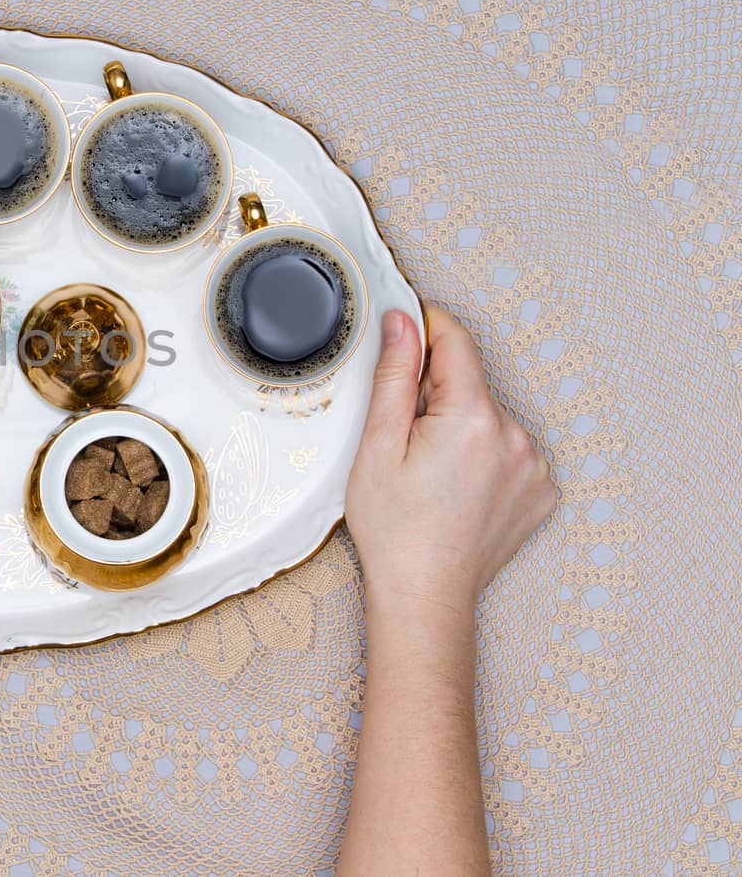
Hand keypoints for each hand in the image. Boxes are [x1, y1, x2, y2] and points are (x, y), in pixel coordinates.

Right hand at [345, 305, 556, 612]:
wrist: (425, 596)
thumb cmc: (395, 530)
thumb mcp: (378, 446)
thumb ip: (394, 376)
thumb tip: (403, 323)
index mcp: (472, 418)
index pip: (455, 341)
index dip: (425, 327)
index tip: (403, 328)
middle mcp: (515, 436)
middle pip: (469, 385)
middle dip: (434, 396)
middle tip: (403, 440)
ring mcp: (534, 466)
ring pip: (488, 418)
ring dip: (460, 427)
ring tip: (430, 473)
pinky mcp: (541, 490)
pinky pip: (507, 450)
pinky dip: (483, 456)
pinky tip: (456, 487)